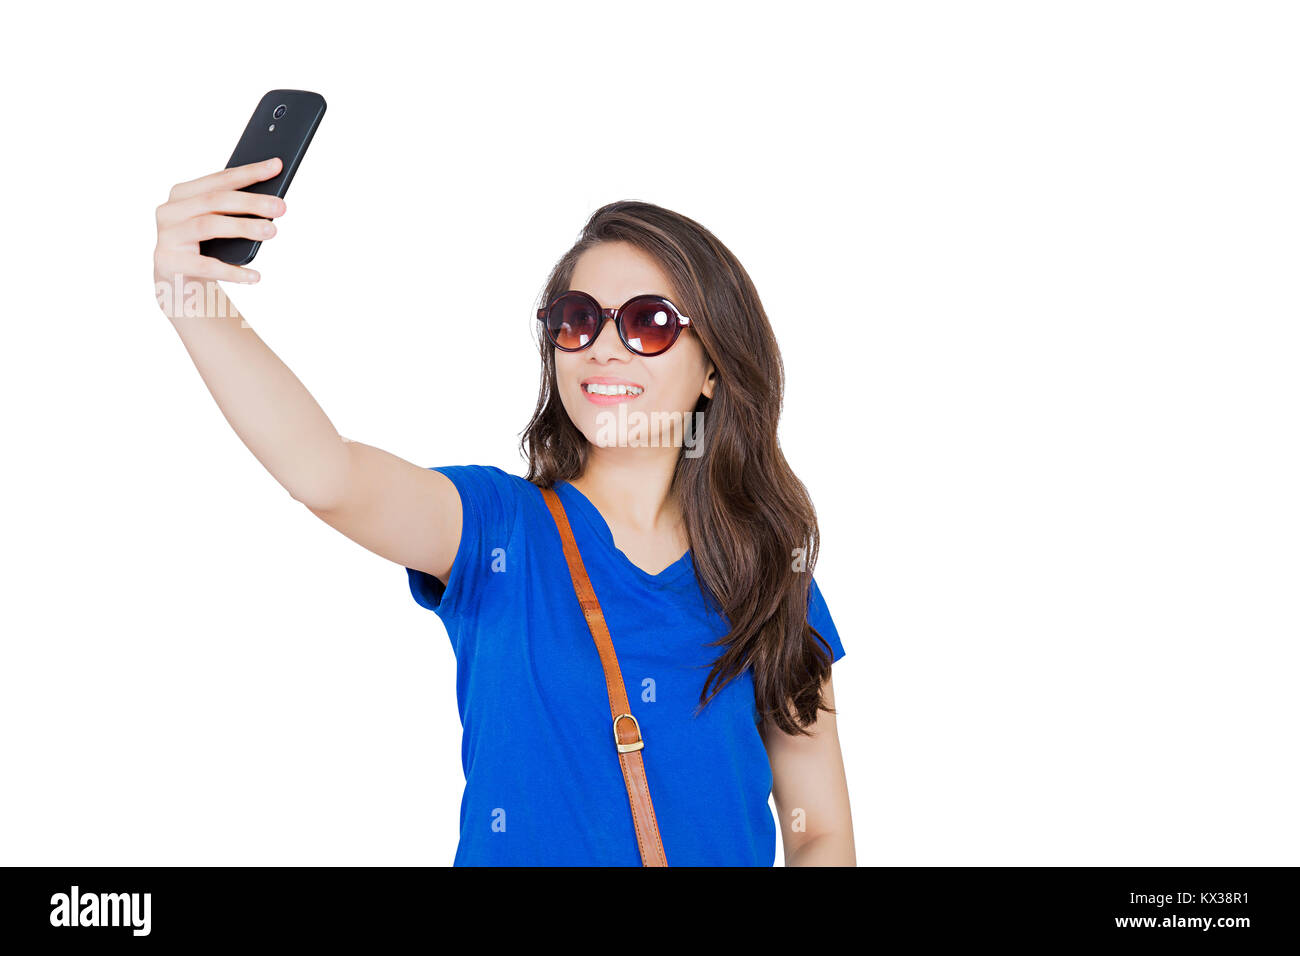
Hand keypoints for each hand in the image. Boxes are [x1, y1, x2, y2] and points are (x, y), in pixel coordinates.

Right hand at [153, 157, 286, 314]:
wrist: (177, 284)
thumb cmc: (204, 248)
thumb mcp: (218, 225)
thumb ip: (234, 211)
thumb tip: (273, 202)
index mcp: (183, 194)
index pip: (220, 179)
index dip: (249, 172)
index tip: (277, 166)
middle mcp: (170, 210)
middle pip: (215, 200)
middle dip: (251, 201)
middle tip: (281, 206)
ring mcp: (167, 236)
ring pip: (208, 226)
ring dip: (243, 227)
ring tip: (272, 231)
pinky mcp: (168, 262)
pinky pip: (205, 265)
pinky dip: (232, 270)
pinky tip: (255, 276)